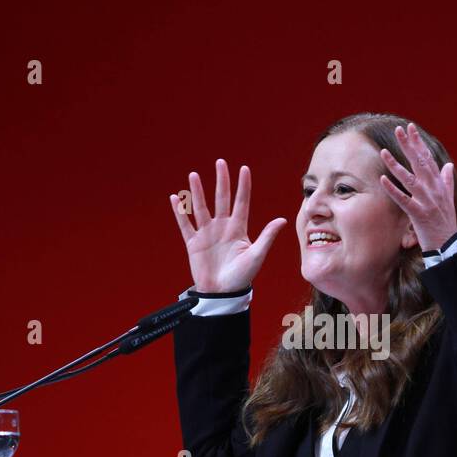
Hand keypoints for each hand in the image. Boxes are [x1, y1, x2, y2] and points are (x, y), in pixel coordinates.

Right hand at [170, 159, 287, 293]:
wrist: (223, 293)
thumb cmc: (242, 276)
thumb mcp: (257, 255)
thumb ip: (267, 236)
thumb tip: (282, 220)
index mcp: (239, 228)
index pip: (241, 202)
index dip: (243, 186)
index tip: (244, 169)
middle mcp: (222, 227)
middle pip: (221, 199)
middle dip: (221, 181)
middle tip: (220, 162)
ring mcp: (207, 233)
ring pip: (201, 207)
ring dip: (197, 192)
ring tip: (194, 175)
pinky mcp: (193, 243)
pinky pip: (185, 224)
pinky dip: (180, 212)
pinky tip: (175, 198)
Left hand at [377, 123, 456, 252]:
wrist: (448, 244)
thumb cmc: (446, 222)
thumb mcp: (448, 199)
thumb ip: (446, 181)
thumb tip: (448, 165)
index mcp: (438, 184)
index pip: (427, 159)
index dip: (418, 143)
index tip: (411, 129)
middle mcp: (433, 189)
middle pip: (419, 163)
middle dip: (409, 145)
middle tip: (399, 130)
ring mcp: (426, 201)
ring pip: (409, 179)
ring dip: (396, 165)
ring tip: (384, 152)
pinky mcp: (419, 214)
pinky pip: (403, 199)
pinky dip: (393, 189)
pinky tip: (383, 180)